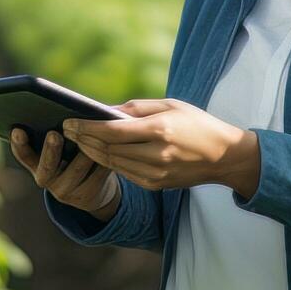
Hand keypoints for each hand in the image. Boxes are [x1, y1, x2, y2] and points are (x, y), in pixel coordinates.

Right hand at [10, 126, 121, 220]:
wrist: (94, 189)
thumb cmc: (76, 156)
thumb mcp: (63, 148)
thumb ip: (60, 133)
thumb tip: (68, 111)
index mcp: (36, 164)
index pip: (23, 154)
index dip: (19, 143)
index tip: (18, 129)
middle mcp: (46, 180)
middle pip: (47, 165)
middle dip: (51, 149)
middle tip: (54, 133)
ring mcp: (65, 192)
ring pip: (78, 167)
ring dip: (87, 149)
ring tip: (95, 133)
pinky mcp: (86, 197)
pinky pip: (97, 174)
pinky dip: (105, 159)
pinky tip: (113, 147)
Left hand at [62, 99, 260, 195]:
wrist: (223, 156)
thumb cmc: (196, 123)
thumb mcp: (170, 105)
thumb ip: (136, 108)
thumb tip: (106, 111)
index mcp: (160, 130)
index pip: (112, 131)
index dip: (87, 127)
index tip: (69, 121)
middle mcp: (156, 154)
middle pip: (107, 149)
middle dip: (84, 139)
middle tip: (66, 130)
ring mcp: (156, 173)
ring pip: (113, 163)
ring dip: (91, 152)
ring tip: (78, 140)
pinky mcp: (156, 184)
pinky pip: (124, 173)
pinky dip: (108, 162)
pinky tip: (98, 153)